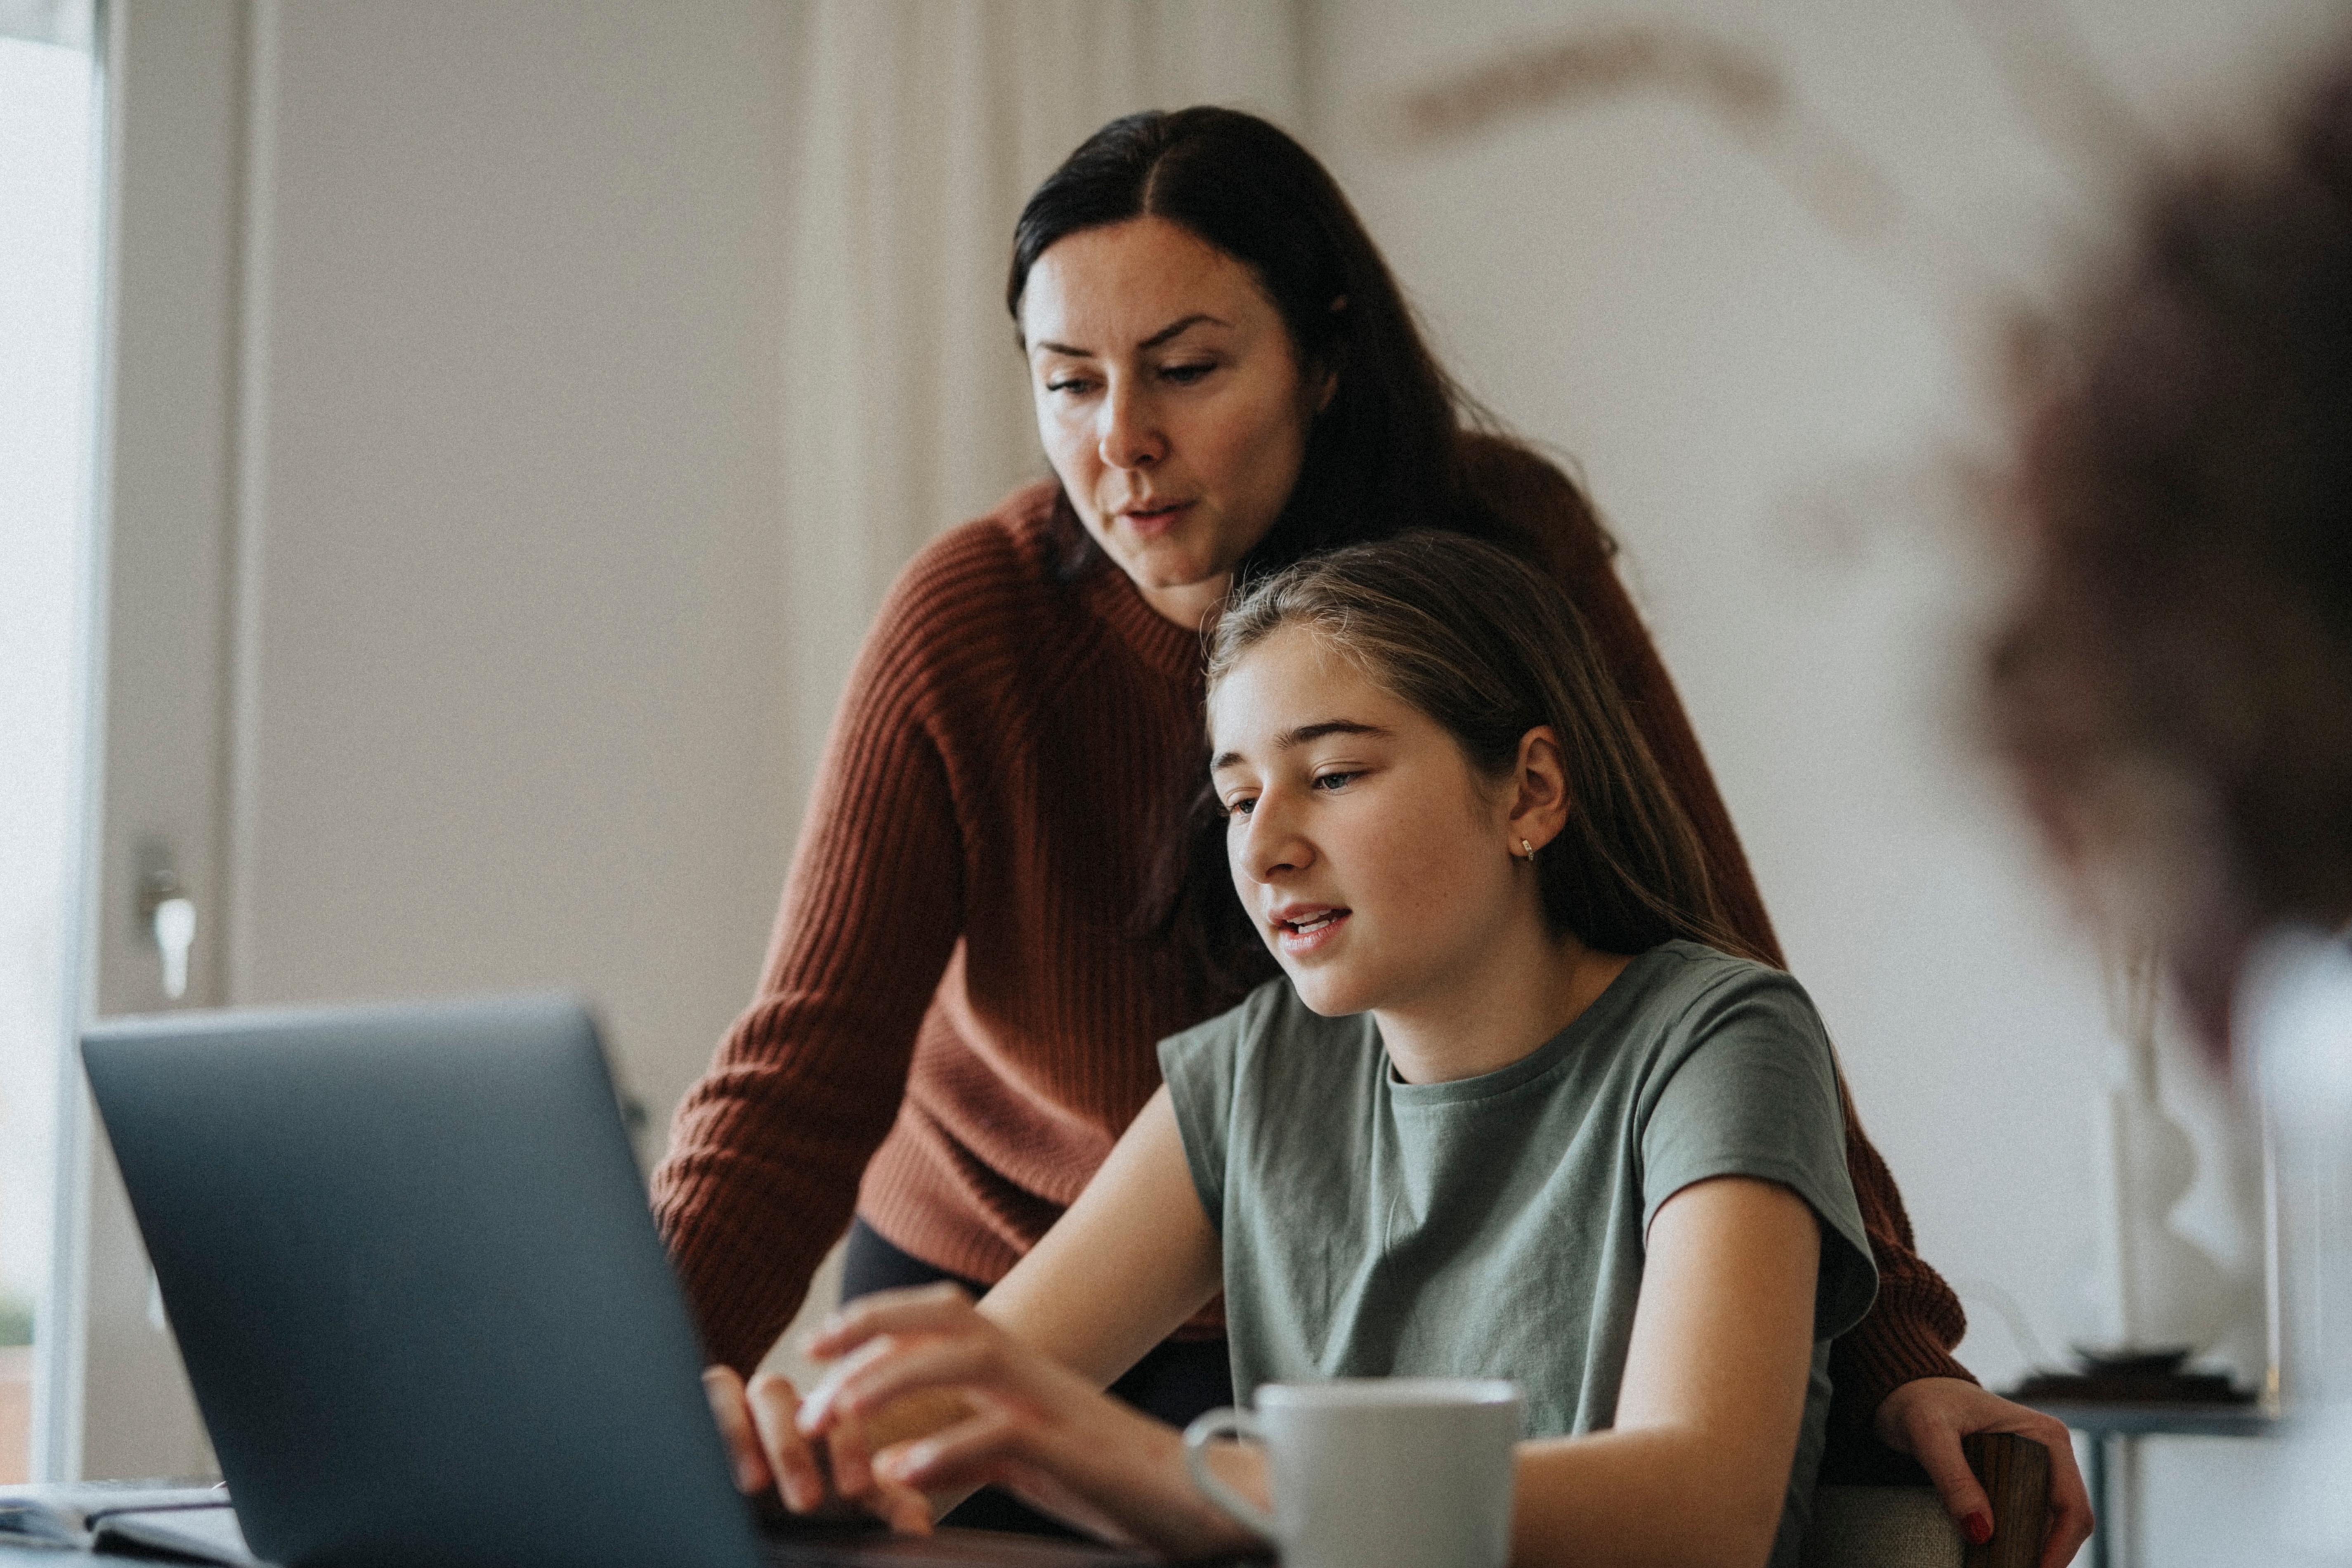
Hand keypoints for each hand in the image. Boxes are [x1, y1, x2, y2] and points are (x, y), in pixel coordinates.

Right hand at [699, 1364, 931, 1531]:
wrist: (752, 1517)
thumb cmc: (810, 1506)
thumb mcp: (847, 1508)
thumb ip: (885, 1504)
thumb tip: (919, 1523)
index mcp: (827, 1418)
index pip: (842, 1409)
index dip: (848, 1443)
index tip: (856, 1489)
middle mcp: (787, 1405)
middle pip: (792, 1395)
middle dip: (795, 1446)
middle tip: (806, 1500)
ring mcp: (746, 1405)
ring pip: (756, 1390)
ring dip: (751, 1434)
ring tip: (754, 1483)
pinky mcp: (705, 1409)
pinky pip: (712, 1389)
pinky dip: (715, 1415)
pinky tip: (714, 1460)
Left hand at [797, 1283, 1257, 1556]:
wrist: (1198, 1497)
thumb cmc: (1105, 1479)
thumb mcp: (1027, 1448)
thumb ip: (971, 1436)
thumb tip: (898, 1455)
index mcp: (1020, 1365)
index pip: (939, 1313)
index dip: (874, 1318)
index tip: (817, 1345)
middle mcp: (1032, 1370)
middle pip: (944, 1318)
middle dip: (869, 1333)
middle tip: (810, 1375)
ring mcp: (1052, 1406)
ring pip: (965, 1362)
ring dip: (893, 1381)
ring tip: (839, 1415)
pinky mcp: (1071, 1452)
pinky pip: (1000, 1437)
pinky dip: (945, 1450)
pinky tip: (900, 1475)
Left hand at [1872, 1377, 2092, 1567]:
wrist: (1905, 1388)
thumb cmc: (1919, 1399)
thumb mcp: (1928, 1434)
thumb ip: (1954, 1480)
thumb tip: (1982, 1532)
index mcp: (2045, 1436)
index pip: (2071, 1505)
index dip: (2059, 1548)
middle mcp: (2049, 1451)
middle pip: (2064, 1521)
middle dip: (2043, 1554)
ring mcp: (2036, 1465)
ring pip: (2048, 1524)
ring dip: (2029, 1550)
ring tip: (1998, 1565)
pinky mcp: (2017, 1477)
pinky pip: (2027, 1517)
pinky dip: (2015, 1539)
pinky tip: (1993, 1553)